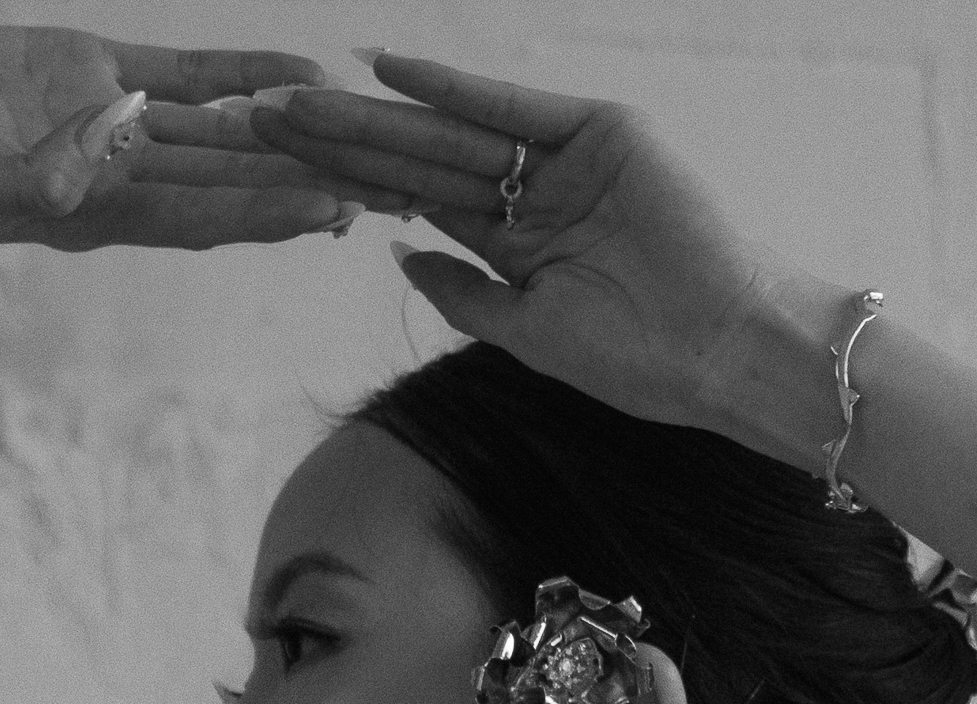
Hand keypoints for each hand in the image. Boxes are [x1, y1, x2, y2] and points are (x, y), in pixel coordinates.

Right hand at [0, 25, 419, 249]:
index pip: (200, 215)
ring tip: (364, 141)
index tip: (331, 213)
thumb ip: (23, 188)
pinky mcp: (96, 70)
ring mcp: (113, 122)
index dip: (266, 213)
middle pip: (232, 183)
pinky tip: (302, 75)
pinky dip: (242, 72)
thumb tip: (84, 196)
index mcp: (94, 213)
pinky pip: (187, 73)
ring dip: (292, 138)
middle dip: (308, 190)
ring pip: (223, 131)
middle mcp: (121, 178)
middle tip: (388, 194)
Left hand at [249, 52, 823, 446]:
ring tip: (298, 99)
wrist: (719, 349)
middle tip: (258, 117)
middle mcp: (534, 196)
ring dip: (373, 115)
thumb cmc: (636, 360)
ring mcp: (564, 161)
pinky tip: (385, 70)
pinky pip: (510, 109)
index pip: (416, 204)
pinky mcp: (598, 133)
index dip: (347, 185)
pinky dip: (452, 89)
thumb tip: (400, 251)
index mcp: (516, 246)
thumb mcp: (528, 335)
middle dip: (339, 141)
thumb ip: (466, 295)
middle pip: (418, 161)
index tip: (277, 171)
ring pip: (450, 134)